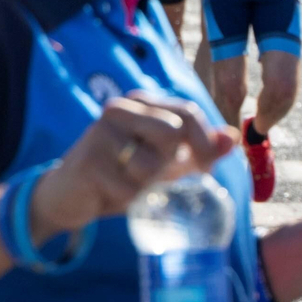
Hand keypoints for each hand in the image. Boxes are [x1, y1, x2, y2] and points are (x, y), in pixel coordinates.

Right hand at [30, 94, 236, 235]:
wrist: (68, 197)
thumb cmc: (123, 175)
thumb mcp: (166, 162)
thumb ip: (200, 150)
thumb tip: (232, 138)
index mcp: (143, 102)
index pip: (189, 112)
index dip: (205, 143)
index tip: (206, 168)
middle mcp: (121, 108)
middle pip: (174, 133)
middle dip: (172, 163)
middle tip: (158, 177)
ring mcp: (101, 132)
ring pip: (153, 162)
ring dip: (148, 184)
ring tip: (128, 182)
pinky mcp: (88, 160)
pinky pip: (130, 187)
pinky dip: (128, 199)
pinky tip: (110, 193)